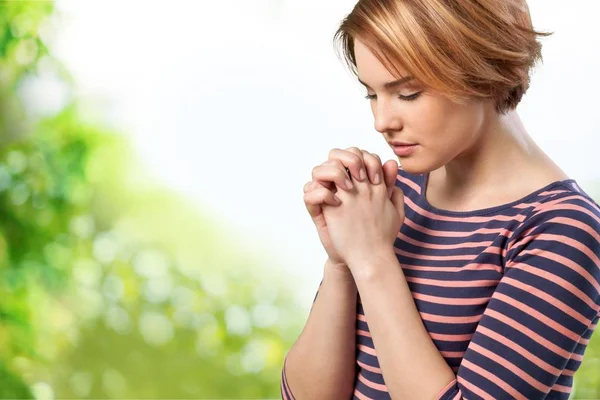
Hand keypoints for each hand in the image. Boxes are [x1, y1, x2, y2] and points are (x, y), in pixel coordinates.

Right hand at [303, 147, 399, 265]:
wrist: (364, 256)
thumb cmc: (375, 230)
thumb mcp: (389, 206)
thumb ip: (390, 184)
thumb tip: (392, 163)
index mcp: (356, 181)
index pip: (355, 154)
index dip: (366, 158)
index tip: (377, 177)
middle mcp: (339, 185)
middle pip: (335, 155)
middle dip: (348, 160)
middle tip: (361, 178)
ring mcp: (326, 196)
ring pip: (318, 170)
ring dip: (333, 173)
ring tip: (346, 189)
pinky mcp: (317, 210)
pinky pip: (308, 193)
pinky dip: (320, 194)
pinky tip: (336, 203)